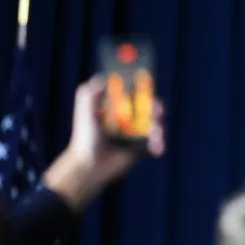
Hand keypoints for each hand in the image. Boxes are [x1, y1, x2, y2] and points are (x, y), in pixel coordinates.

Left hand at [42, 75, 165, 210]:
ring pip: (156, 125)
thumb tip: (103, 78)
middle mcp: (129, 119)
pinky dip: (160, 143)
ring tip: (156, 132)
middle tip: (157, 109)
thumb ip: (89, 93)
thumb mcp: (84, 111)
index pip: (135, 93)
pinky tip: (156, 147)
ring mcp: (137, 134)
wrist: (88, 166)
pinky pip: (156, 143)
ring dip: (161, 126)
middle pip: (150, 107)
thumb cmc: (84, 137)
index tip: (148, 85)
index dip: (144, 88)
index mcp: (118, 107)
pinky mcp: (142, 149)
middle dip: (157, 106)